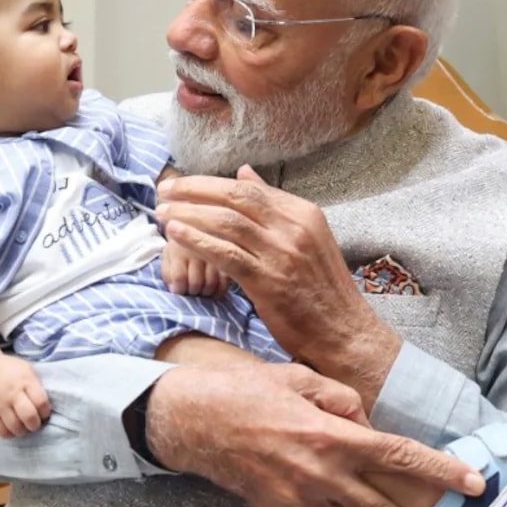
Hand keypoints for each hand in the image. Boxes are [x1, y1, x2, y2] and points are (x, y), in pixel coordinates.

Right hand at [0, 354, 50, 437]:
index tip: (45, 413)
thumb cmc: (11, 370)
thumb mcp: (28, 370)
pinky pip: (0, 430)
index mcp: (25, 381)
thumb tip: (47, 406)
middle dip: (36, 424)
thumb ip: (37, 387)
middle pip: (28, 416)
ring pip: (14, 426)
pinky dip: (9, 434)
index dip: (46, 411)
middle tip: (36, 423)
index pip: (40, 401)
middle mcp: (12, 393)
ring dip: (23, 431)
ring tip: (25, 426)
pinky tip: (13, 429)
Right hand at [145, 363, 483, 506]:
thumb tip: (362, 418)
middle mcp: (320, 472)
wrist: (187, 420)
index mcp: (331, 435)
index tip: (471, 484)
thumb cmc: (240, 392)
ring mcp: (296, 496)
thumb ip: (337, 398)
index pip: (398, 455)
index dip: (439, 470)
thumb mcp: (295, 378)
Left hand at [156, 166, 399, 395]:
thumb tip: (244, 174)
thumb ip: (274, 208)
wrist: (344, 333)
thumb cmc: (321, 291)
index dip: (209, 184)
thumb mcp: (306, 239)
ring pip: (226, 222)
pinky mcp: (269, 281)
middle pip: (234, 196)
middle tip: (164, 191)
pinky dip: (197, 240)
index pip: (248, 188)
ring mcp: (282, 253)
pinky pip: (225, 254)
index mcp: (303, 213)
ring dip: (189, 214)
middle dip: (194, 190)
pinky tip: (175, 235)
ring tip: (162, 213)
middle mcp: (294, 227)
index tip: (182, 186)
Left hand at [161, 238, 230, 296]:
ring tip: (202, 289)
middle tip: (192, 291)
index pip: (179, 278)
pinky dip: (219, 290)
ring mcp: (214, 253)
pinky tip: (214, 289)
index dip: (180, 289)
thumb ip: (168, 273)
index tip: (181, 290)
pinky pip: (225, 282)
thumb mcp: (168, 258)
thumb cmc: (180, 249)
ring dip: (205, 292)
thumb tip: (175, 289)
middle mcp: (197, 249)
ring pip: (210, 284)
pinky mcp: (229, 257)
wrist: (199, 229)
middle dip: (192, 292)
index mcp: (179, 249)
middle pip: (195, 283)